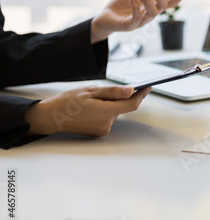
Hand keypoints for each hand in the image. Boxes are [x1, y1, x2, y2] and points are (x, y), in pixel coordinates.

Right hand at [24, 86, 151, 136]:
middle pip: (122, 107)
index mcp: (105, 111)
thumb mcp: (90, 91)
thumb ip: (113, 92)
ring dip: (109, 105)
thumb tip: (131, 90)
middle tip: (101, 92)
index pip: (131, 104)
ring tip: (91, 102)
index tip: (148, 86)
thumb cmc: (68, 101)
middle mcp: (107, 123)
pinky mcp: (100, 132)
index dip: (141, 95)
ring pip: (115, 113)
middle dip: (117, 98)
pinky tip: (90, 110)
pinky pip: (108, 119)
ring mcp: (104, 129)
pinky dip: (104, 112)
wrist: (52, 117)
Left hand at [91, 0, 187, 43]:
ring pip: (152, 13)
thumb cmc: (120, 6)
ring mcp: (141, 22)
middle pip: (162, 6)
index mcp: (151, 8)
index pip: (168, 4)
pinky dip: (136, 7)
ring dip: (147, 0)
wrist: (105, 17)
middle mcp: (149, 16)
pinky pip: (137, 18)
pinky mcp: (130, 26)